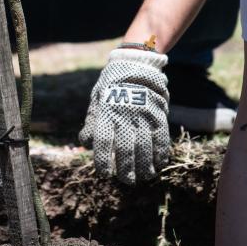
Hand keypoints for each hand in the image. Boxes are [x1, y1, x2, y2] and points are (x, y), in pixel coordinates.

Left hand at [80, 47, 170, 183]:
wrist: (136, 64)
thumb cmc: (112, 85)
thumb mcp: (97, 99)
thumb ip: (92, 121)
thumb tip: (85, 142)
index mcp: (107, 112)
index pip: (104, 142)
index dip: (104, 160)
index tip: (105, 174)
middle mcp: (126, 115)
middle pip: (127, 149)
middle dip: (126, 168)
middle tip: (127, 181)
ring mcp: (144, 115)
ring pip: (146, 146)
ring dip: (145, 165)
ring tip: (144, 177)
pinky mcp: (158, 114)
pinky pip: (161, 137)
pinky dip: (161, 153)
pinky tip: (159, 164)